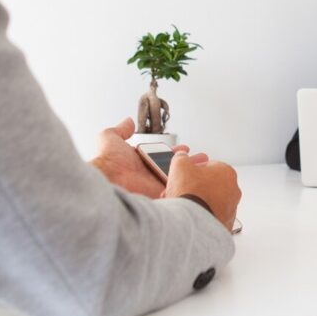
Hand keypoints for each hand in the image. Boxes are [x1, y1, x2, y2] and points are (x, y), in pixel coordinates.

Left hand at [90, 118, 206, 198]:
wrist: (111, 181)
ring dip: (193, 173)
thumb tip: (128, 121)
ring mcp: (155, 185)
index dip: (175, 151)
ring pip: (179, 178)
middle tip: (201, 159)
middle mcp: (149, 174)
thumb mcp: (110, 138)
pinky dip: (189, 186)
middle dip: (188, 162)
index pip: (163, 155)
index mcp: (141, 161)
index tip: (186, 148)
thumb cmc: (110, 161)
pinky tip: (201, 181)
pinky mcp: (161, 194)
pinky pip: (178, 190)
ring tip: (207, 168)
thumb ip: (120, 130)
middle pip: (174, 167)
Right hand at [165, 153, 240, 231]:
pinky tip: (189, 215)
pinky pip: (211, 217)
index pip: (208, 166)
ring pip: (210, 202)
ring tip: (182, 205)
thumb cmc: (190, 193)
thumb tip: (181, 156)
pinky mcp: (225, 224)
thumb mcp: (180, 164)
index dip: (193, 170)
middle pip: (210, 185)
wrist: (192, 221)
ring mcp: (231, 208)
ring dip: (197, 201)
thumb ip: (182, 157)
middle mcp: (233, 190)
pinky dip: (201, 216)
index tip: (184, 175)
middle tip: (180, 190)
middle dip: (194, 187)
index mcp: (227, 172)